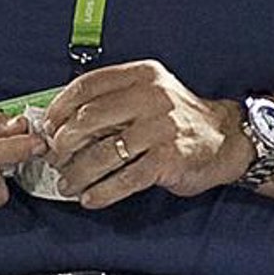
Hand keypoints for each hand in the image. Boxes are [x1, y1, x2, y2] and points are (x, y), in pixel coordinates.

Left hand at [40, 62, 240, 205]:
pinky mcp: (167, 159)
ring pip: (101, 154)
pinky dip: (101, 192)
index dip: (58, 108)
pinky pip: (123, 179)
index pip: (86, 86)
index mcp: (141, 76)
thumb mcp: (149, 95)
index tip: (46, 127)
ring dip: (77, 174)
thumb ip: (112, 101)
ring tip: (67, 185)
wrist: (227, 140)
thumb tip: (60, 123)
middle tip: (54, 160)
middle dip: (62, 145)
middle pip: (87, 121)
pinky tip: (90, 198)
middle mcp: (150, 97)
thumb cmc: (177, 121)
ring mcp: (160, 128)